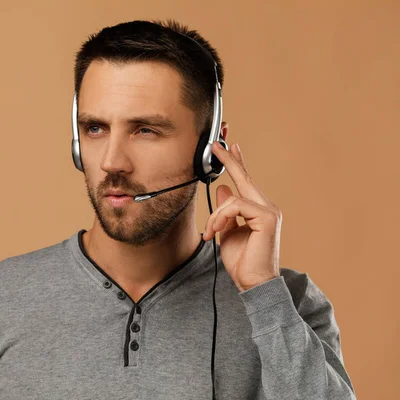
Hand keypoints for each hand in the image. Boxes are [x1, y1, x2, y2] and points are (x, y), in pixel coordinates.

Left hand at [202, 142, 281, 291]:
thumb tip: (222, 190)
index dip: (237, 164)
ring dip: (215, 216)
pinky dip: (220, 218)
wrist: (253, 283)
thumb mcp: (228, 233)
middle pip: (245, 179)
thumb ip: (226, 212)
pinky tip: (216, 232)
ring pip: (233, 197)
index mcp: (258, 211)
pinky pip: (236, 207)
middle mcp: (266, 208)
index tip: (228, 148)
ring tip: (210, 233)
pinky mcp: (267, 218)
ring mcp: (269, 212)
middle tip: (216, 145)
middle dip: (230, 161)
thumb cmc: (243, 262)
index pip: (246, 183)